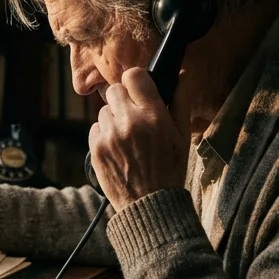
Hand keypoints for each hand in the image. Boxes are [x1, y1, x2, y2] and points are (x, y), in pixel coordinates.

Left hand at [88, 67, 189, 210]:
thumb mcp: (183, 135)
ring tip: (128, 137)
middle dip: (124, 99)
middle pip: (114, 89)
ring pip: (104, 110)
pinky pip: (95, 128)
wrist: (149, 204)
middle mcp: (129, 122)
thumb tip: (180, 74)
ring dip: (114, 118)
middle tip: (134, 116)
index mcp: (153, 115)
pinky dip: (104, 135)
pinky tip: (118, 149)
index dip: (136, 81)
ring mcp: (109, 135)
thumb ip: (181, 101)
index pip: (133, 75)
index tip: (139, 89)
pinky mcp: (95, 148)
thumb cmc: (170, 168)